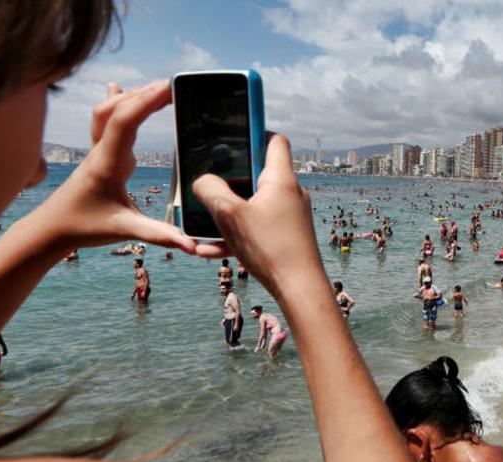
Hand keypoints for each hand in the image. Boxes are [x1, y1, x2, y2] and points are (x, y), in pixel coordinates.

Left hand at [30, 82, 194, 253]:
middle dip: (146, 93)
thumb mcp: (124, 231)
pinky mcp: (99, 153)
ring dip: (134, 96)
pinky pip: (105, 119)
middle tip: (175, 85)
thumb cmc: (84, 227)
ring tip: (159, 88)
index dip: (146, 101)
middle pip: (119, 109)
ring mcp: (98, 149)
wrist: (50, 229)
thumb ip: (159, 235)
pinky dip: (116, 101)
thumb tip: (192, 246)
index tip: (171, 88)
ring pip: (110, 111)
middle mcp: (100, 151)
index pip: (124, 122)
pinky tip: (117, 88)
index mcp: (106, 164)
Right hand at [191, 135, 322, 291]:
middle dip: (229, 183)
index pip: (274, 140)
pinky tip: (212, 252)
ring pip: (253, 206)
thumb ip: (210, 190)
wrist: (299, 288)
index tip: (233, 137)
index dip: (254, 132)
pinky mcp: (289, 234)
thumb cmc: (270, 248)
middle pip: (257, 175)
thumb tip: (203, 181)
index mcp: (281, 178)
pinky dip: (237, 235)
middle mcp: (291, 192)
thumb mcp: (229, 214)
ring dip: (228, 216)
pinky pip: (258, 228)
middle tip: (208, 188)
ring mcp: (291, 214)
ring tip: (202, 232)